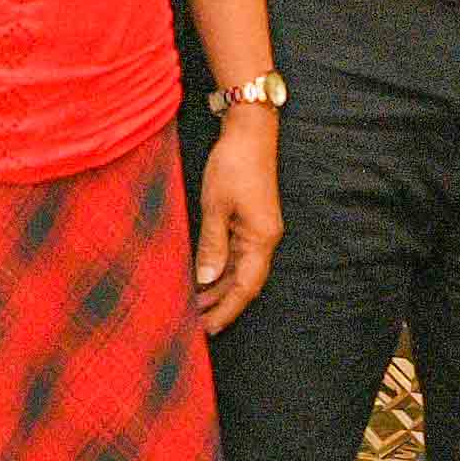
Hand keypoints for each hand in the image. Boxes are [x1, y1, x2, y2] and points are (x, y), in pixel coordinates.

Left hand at [190, 111, 284, 337]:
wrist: (250, 131)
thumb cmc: (234, 164)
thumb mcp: (216, 205)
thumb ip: (212, 245)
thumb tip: (205, 279)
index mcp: (261, 239)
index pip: (245, 287)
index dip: (227, 310)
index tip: (209, 329)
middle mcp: (264, 239)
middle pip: (245, 283)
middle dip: (221, 305)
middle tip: (195, 325)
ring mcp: (258, 230)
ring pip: (240, 270)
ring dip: (219, 289)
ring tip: (195, 306)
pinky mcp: (250, 221)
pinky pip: (236, 254)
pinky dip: (220, 269)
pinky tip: (204, 278)